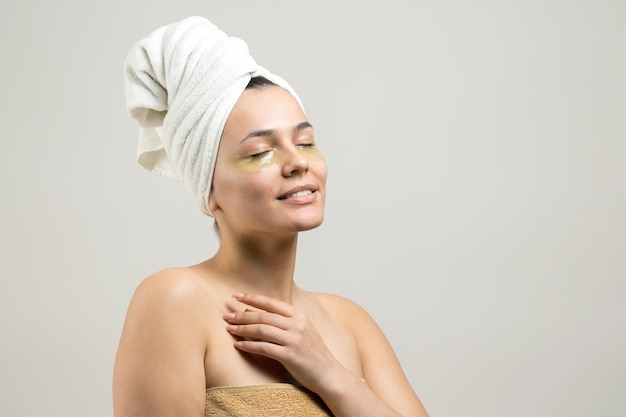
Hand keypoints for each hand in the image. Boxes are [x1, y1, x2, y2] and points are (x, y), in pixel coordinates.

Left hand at [223, 293, 340, 391]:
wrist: (329, 374)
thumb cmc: (312, 354)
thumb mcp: (301, 331)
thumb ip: (281, 321)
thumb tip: (251, 311)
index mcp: (299, 316)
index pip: (272, 303)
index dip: (253, 298)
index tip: (236, 295)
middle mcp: (297, 325)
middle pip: (263, 316)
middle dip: (242, 315)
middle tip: (226, 316)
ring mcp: (294, 340)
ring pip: (262, 330)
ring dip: (243, 329)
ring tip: (229, 329)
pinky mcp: (290, 355)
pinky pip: (264, 348)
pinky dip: (249, 345)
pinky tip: (238, 345)